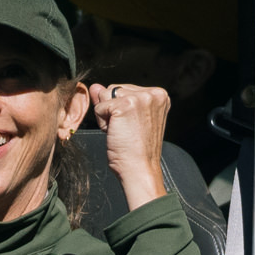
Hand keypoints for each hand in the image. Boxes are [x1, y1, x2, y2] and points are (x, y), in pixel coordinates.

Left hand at [83, 78, 173, 210]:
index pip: (124, 89)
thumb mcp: (126, 119)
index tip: (133, 127)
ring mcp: (140, 98)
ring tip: (122, 132)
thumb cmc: (135, 149)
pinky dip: (102, 123)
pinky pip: (99, 107)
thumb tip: (95, 86)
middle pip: (114, 89)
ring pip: (105, 96)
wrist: (139, 168)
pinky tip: (116, 133)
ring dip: (107, 116)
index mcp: (159, 95)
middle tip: (127, 131)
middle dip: (113, 110)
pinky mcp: (125, 105)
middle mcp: (153, 93)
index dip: (120, 109)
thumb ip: (112, 99)